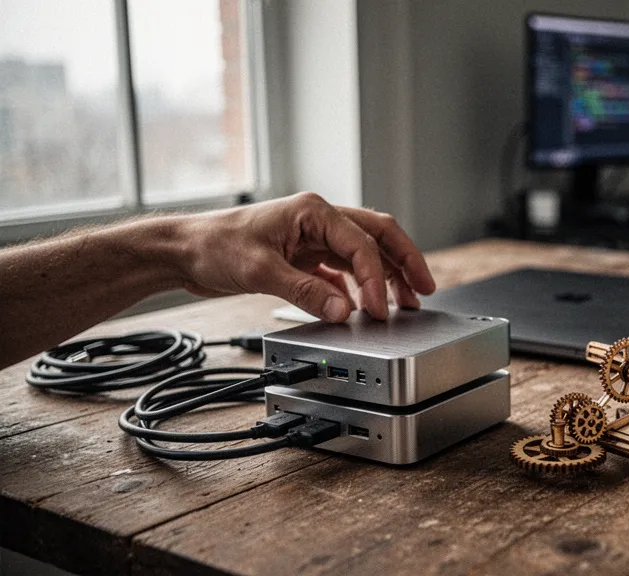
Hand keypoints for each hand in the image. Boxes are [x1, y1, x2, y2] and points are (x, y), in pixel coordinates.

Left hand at [178, 192, 435, 321]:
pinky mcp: (305, 255)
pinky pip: (343, 268)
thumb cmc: (214, 246)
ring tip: (404, 301)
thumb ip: (306, 292)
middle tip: (425, 289)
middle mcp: (318, 219)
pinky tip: (363, 305)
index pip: (361, 244)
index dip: (377, 279)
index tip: (381, 310)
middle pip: (378, 236)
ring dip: (386, 275)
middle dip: (405, 262)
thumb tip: (343, 311)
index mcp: (313, 211)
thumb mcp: (260, 271)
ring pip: (365, 252)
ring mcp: (313, 237)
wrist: (183, 252)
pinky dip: (358, 286)